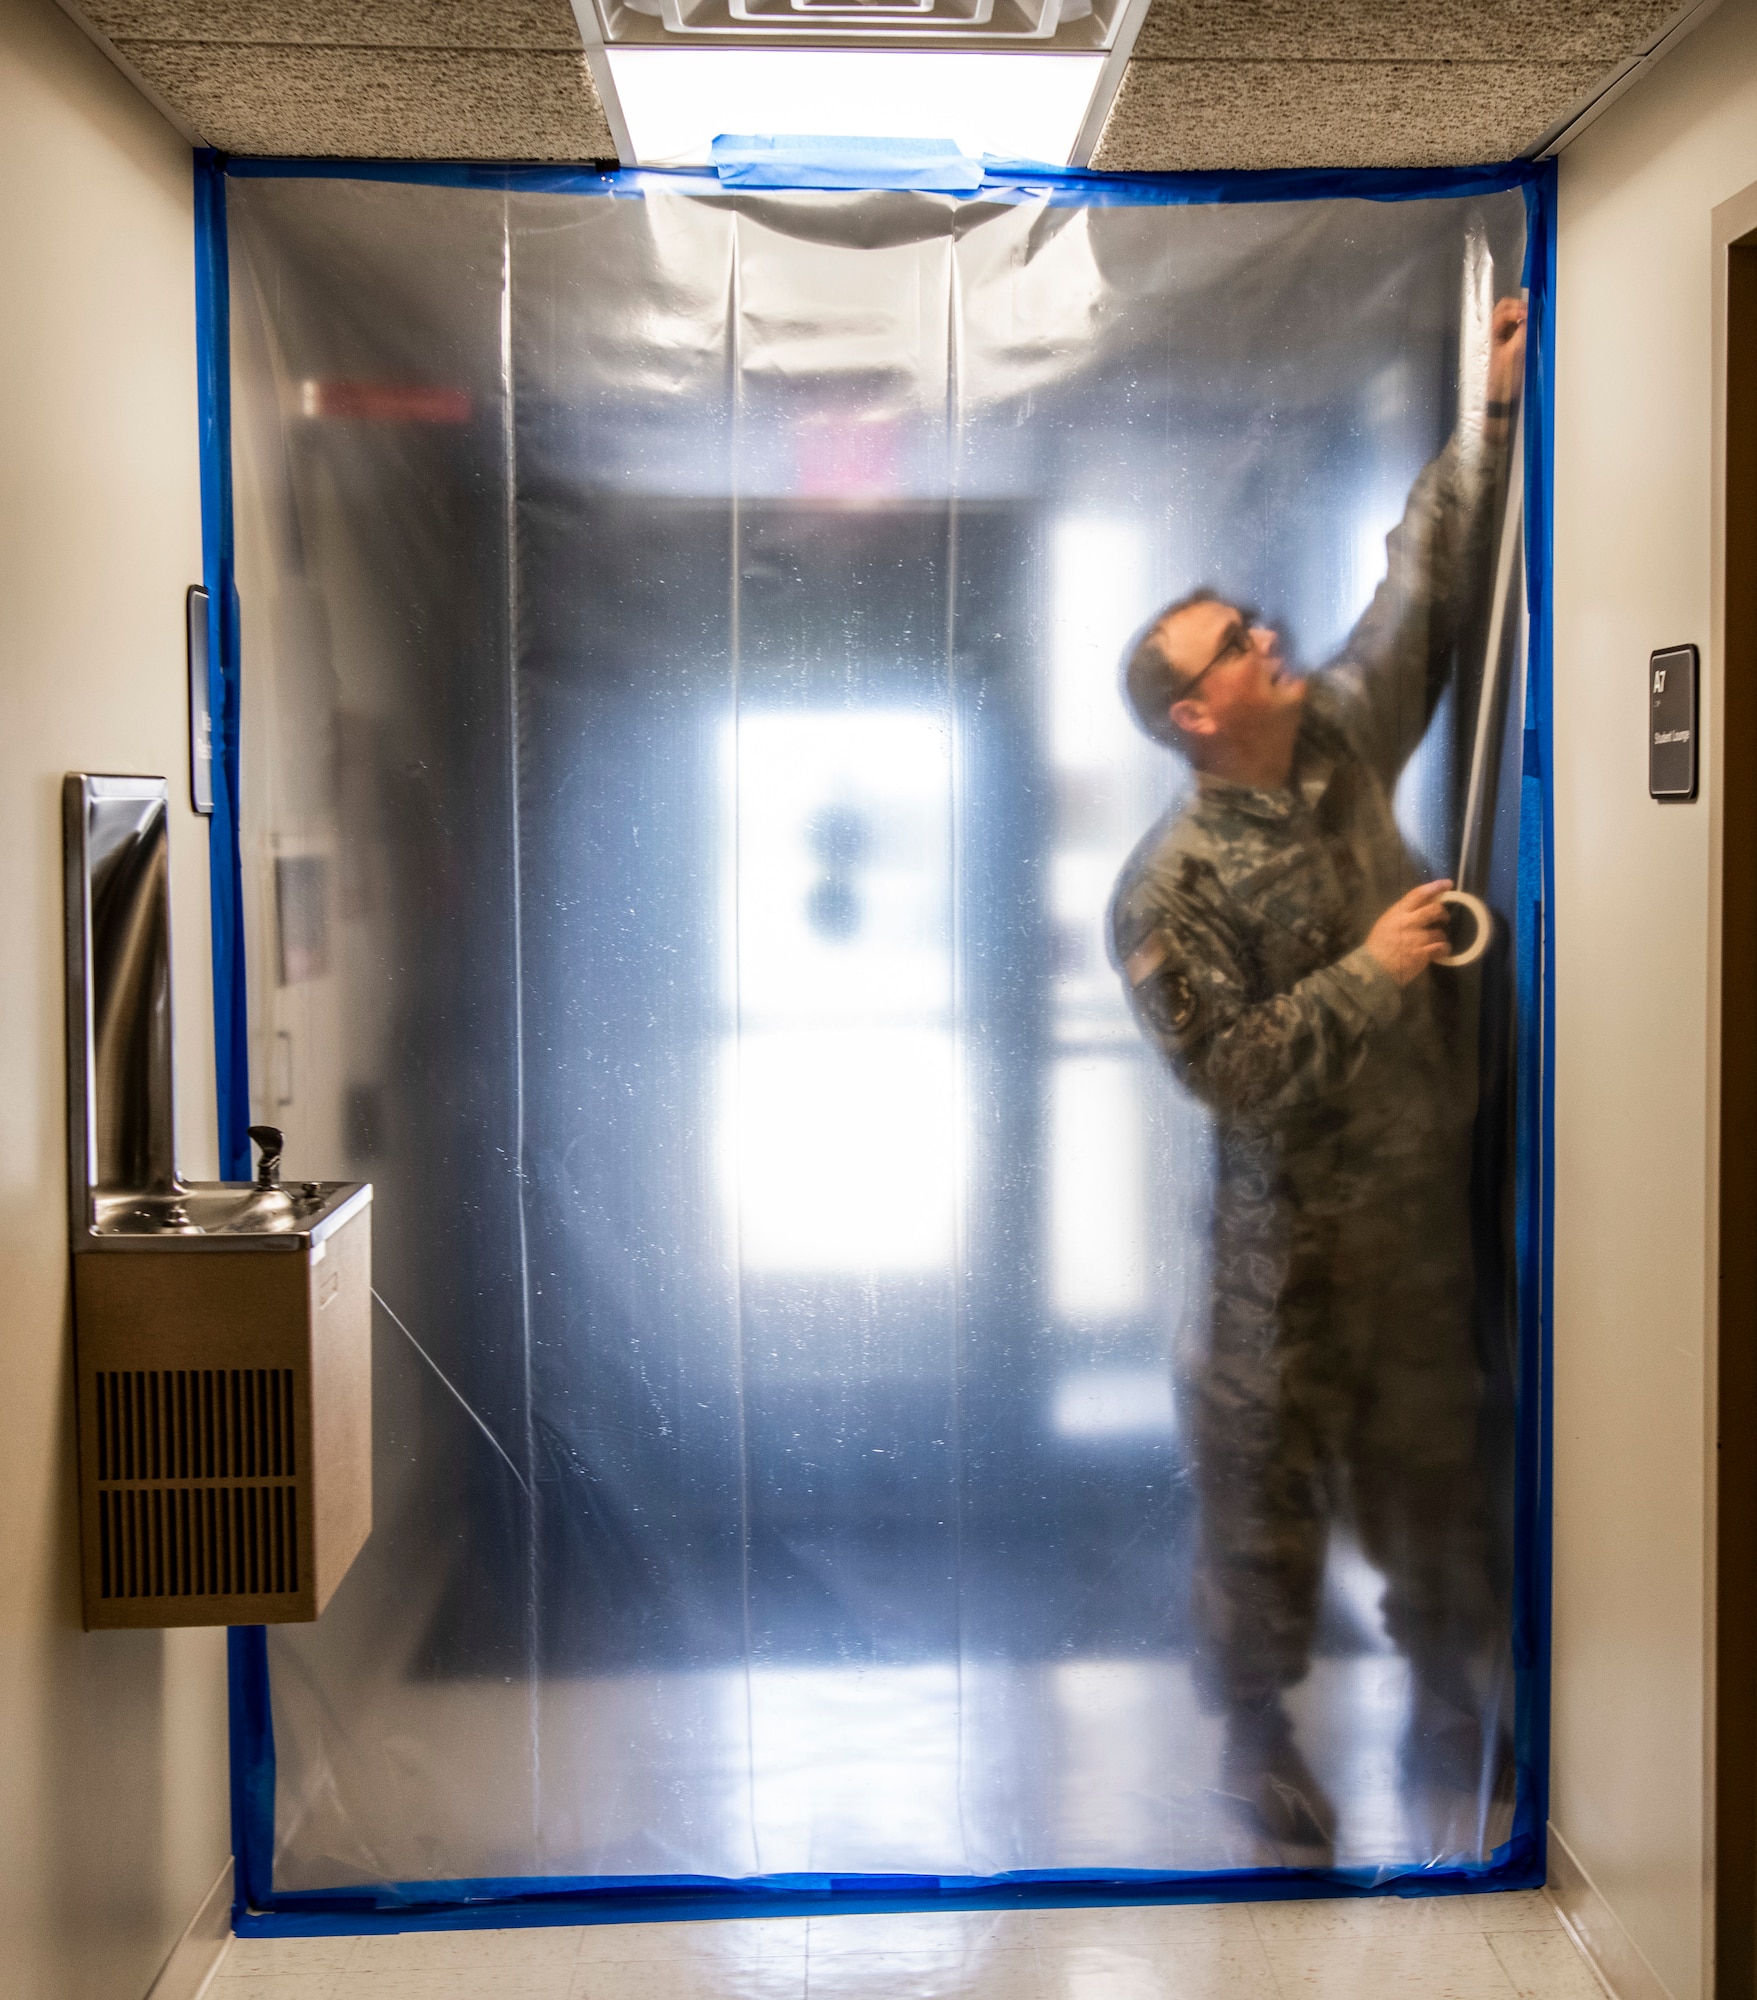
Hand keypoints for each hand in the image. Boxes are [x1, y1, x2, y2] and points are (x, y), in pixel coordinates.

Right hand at [1364, 880, 1453, 985]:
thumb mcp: (1386, 922)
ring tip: (1437, 940)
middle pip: (1435, 910)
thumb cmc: (1378, 944)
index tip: (1448, 884)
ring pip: (1440, 932)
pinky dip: (1444, 949)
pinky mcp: (1422, 954)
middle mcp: (1409, 923)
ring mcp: (1417, 939)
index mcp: (1398, 912)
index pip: (1419, 894)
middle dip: (1443, 913)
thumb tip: (1421, 906)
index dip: (1436, 887)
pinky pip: (1441, 948)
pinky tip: (1440, 951)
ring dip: (1442, 935)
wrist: (1373, 968)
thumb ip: (1402, 914)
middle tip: (1444, 918)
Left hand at [1487, 296, 1526, 412]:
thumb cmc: (1504, 378)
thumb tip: (1528, 318)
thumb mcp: (1515, 354)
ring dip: (1520, 315)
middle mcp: (1492, 333)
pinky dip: (1522, 324)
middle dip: (1518, 307)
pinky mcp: (1506, 344)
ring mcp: (1499, 338)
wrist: (1500, 397)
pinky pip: (1514, 327)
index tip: (1530, 314)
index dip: (1518, 309)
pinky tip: (1530, 329)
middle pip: (1503, 308)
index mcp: (1490, 334)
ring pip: (1509, 317)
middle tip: (1531, 313)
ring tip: (1532, 320)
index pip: (1503, 310)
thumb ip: (1521, 333)